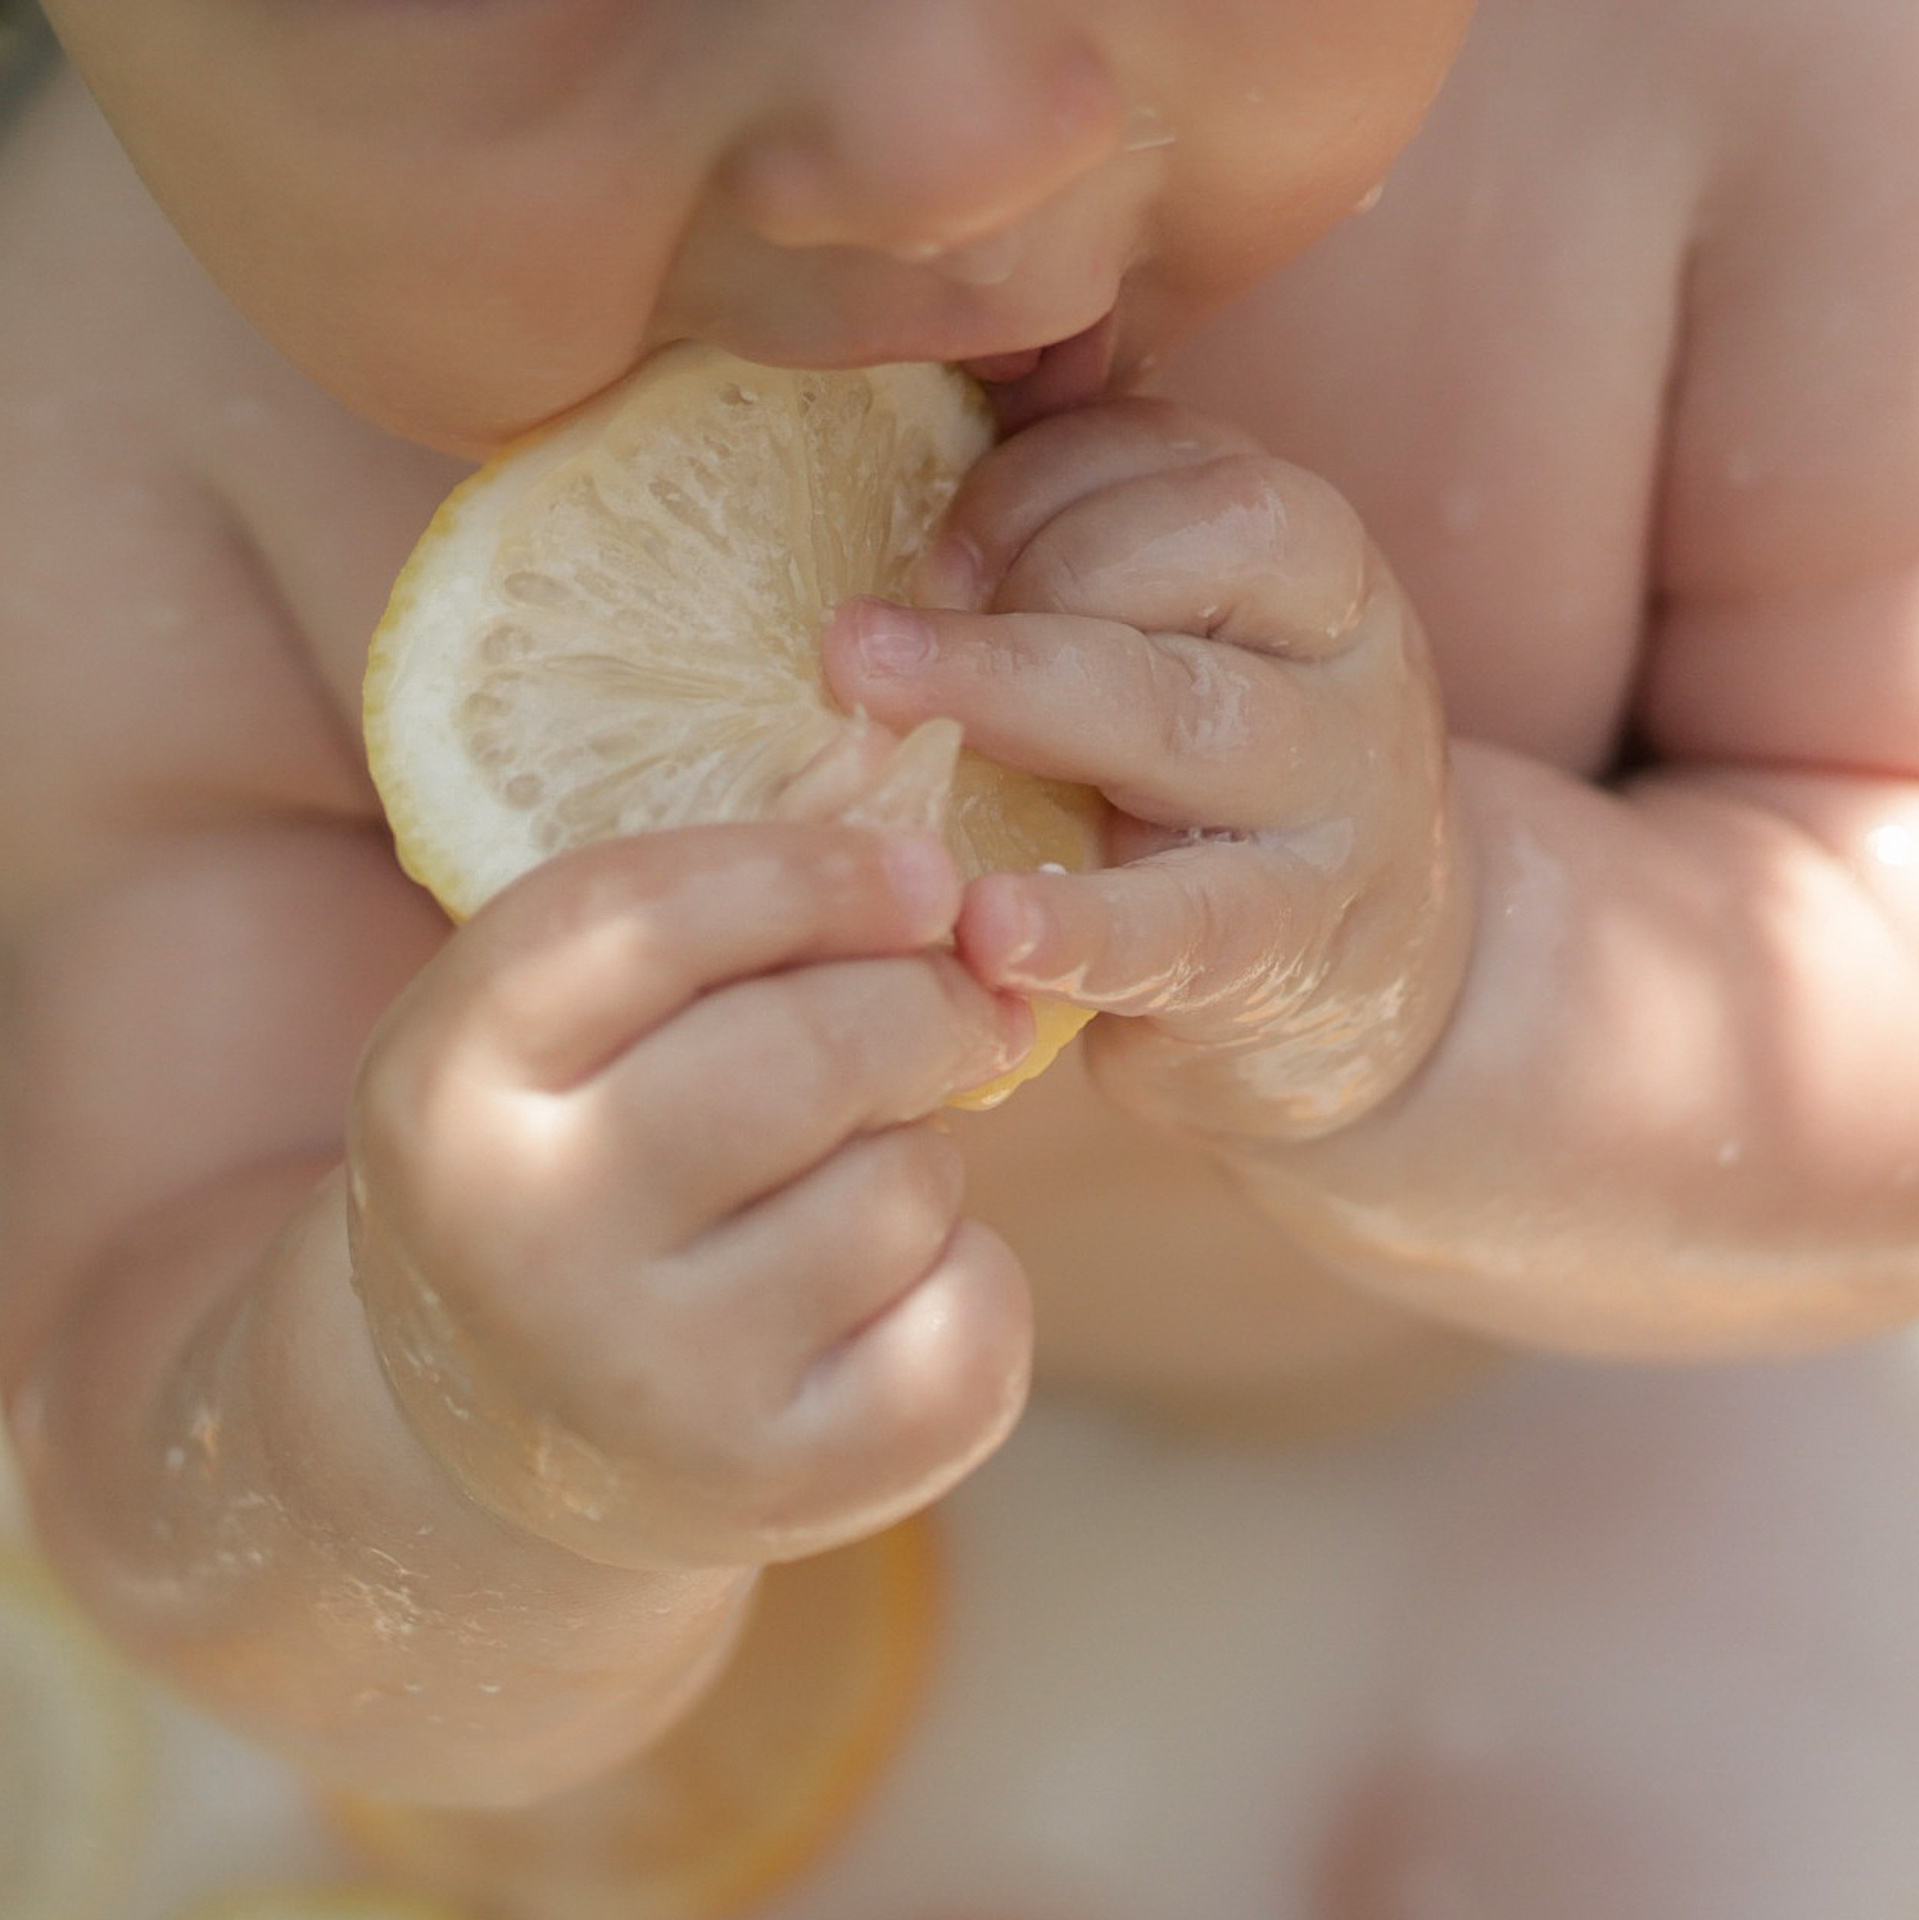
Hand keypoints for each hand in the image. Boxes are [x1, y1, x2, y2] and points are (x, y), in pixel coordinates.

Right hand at [345, 824, 1033, 1568]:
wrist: (519, 1429)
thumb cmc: (578, 1166)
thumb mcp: (572, 1029)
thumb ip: (709, 903)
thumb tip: (893, 758)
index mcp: (447, 1079)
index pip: (641, 918)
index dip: (812, 871)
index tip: (922, 871)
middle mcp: (525, 1237)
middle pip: (809, 1054)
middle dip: (924, 1004)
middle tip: (960, 1003)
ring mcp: (650, 1382)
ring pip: (903, 1185)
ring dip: (922, 1155)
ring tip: (853, 1179)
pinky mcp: (780, 1484)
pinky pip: (971, 1318)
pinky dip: (970, 1278)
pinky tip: (894, 1291)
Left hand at [821, 399, 1472, 1143]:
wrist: (1372, 986)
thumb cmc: (1217, 798)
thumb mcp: (1187, 659)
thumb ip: (1082, 574)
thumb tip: (894, 498)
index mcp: (1306, 565)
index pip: (1187, 458)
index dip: (1037, 482)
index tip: (924, 551)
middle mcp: (1346, 661)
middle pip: (1216, 545)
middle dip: (1026, 564)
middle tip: (862, 633)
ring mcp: (1334, 806)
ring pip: (1192, 717)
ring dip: (1016, 697)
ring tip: (876, 711)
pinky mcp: (1291, 949)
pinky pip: (1186, 924)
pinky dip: (1081, 924)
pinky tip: (984, 923)